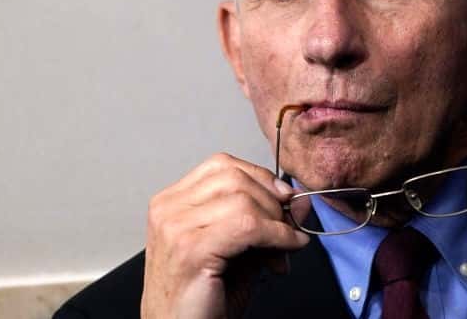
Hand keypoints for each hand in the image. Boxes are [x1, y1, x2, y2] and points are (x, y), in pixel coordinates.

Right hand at [140, 153, 310, 318]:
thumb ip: (263, 222)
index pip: (221, 165)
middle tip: (289, 227)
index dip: (260, 177)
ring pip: (242, 198)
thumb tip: (298, 200)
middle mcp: (168, 210)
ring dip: (275, 221)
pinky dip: (277, 236)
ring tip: (284, 247)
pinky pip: (247, 226)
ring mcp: (175, 227)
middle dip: (271, 200)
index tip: (284, 198)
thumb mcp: (238, 250)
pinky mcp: (191, 249)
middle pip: (233, 177)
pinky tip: (285, 250)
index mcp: (172, 203)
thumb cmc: (202, 300)